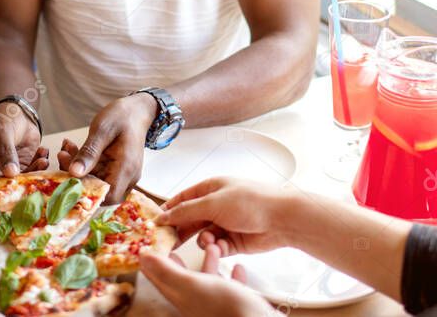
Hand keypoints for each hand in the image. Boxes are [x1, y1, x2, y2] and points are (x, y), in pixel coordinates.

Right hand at [0, 100, 41, 196]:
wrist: (19, 112)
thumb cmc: (2, 117)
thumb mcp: (2, 133)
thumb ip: (5, 153)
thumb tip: (11, 174)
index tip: (4, 190)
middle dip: (12, 189)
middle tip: (28, 181)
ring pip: (11, 187)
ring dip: (29, 178)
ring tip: (42, 161)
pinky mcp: (15, 172)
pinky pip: (25, 179)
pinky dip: (36, 170)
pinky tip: (43, 155)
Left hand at [59, 93, 156, 202]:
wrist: (136, 110)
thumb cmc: (122, 116)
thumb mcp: (102, 129)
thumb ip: (89, 152)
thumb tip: (74, 173)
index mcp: (126, 167)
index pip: (109, 195)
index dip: (88, 193)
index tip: (69, 177)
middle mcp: (126, 176)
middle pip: (99, 190)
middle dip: (77, 178)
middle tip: (63, 157)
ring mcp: (120, 173)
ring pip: (94, 182)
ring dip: (77, 169)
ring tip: (65, 150)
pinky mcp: (114, 169)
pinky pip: (96, 173)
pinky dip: (83, 164)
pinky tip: (72, 149)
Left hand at [140, 244, 277, 316]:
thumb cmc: (224, 306)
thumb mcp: (191, 283)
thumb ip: (166, 270)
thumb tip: (142, 256)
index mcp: (181, 295)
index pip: (159, 275)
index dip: (153, 257)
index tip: (152, 239)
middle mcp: (195, 300)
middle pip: (183, 275)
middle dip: (181, 257)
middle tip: (179, 240)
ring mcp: (214, 303)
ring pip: (207, 278)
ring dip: (209, 260)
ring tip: (214, 246)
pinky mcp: (234, 304)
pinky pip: (230, 287)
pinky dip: (231, 274)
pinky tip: (237, 266)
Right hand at [156, 178, 292, 255]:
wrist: (280, 220)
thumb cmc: (250, 202)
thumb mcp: (212, 203)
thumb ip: (186, 211)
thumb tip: (164, 216)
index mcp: (210, 189)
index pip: (183, 199)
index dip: (169, 211)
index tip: (156, 224)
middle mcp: (216, 205)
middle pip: (190, 219)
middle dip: (181, 230)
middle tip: (171, 243)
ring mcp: (225, 223)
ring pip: (202, 236)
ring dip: (203, 240)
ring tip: (210, 241)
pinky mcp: (233, 241)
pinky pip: (216, 246)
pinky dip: (216, 248)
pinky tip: (221, 246)